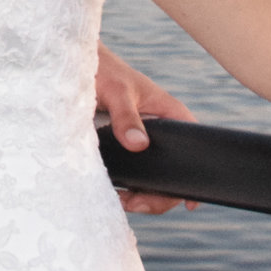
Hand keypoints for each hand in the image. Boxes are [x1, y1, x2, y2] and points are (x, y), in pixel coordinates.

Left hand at [95, 45, 198, 214]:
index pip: (193, 148)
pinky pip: (134, 172)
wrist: (77, 66)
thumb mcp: (117, 92)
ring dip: (140, 194)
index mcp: (170, 114)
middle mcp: (160, 130)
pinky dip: (127, 187)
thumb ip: (126, 116)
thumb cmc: (104, 70)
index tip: (188, 202)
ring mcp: (143, 140)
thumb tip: (138, 145)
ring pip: (152, 176)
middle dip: (158, 195)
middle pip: (172, 172)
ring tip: (121, 200)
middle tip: (134, 203)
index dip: (194, 176)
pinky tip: (114, 193)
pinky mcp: (124, 146)